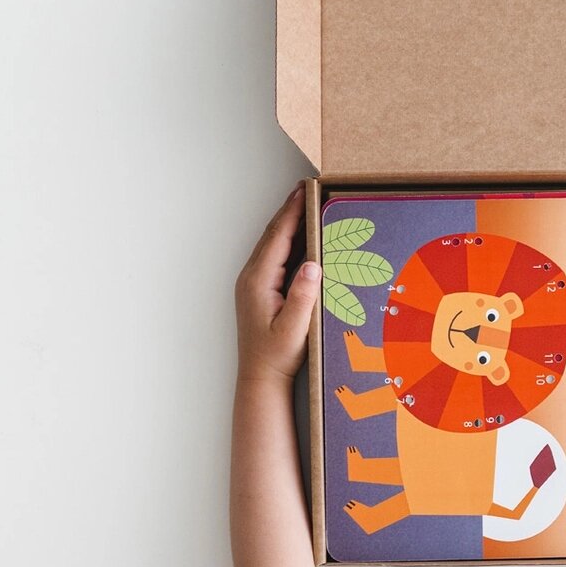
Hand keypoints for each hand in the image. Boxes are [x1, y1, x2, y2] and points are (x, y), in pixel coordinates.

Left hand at [234, 184, 321, 383]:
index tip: (305, 192)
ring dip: (288, 223)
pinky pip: (274, 256)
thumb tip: (313, 264)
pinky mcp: (260, 290)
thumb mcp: (295, 328)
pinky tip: (300, 236)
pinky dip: (287, 240)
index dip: (293, 213)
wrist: (260, 378)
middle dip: (289, 210)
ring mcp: (254, 283)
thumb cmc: (277, 356)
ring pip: (272, 244)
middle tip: (306, 188)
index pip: (278, 237)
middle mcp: (252, 277)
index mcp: (258, 281)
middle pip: (273, 235)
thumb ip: (304, 296)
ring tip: (305, 204)